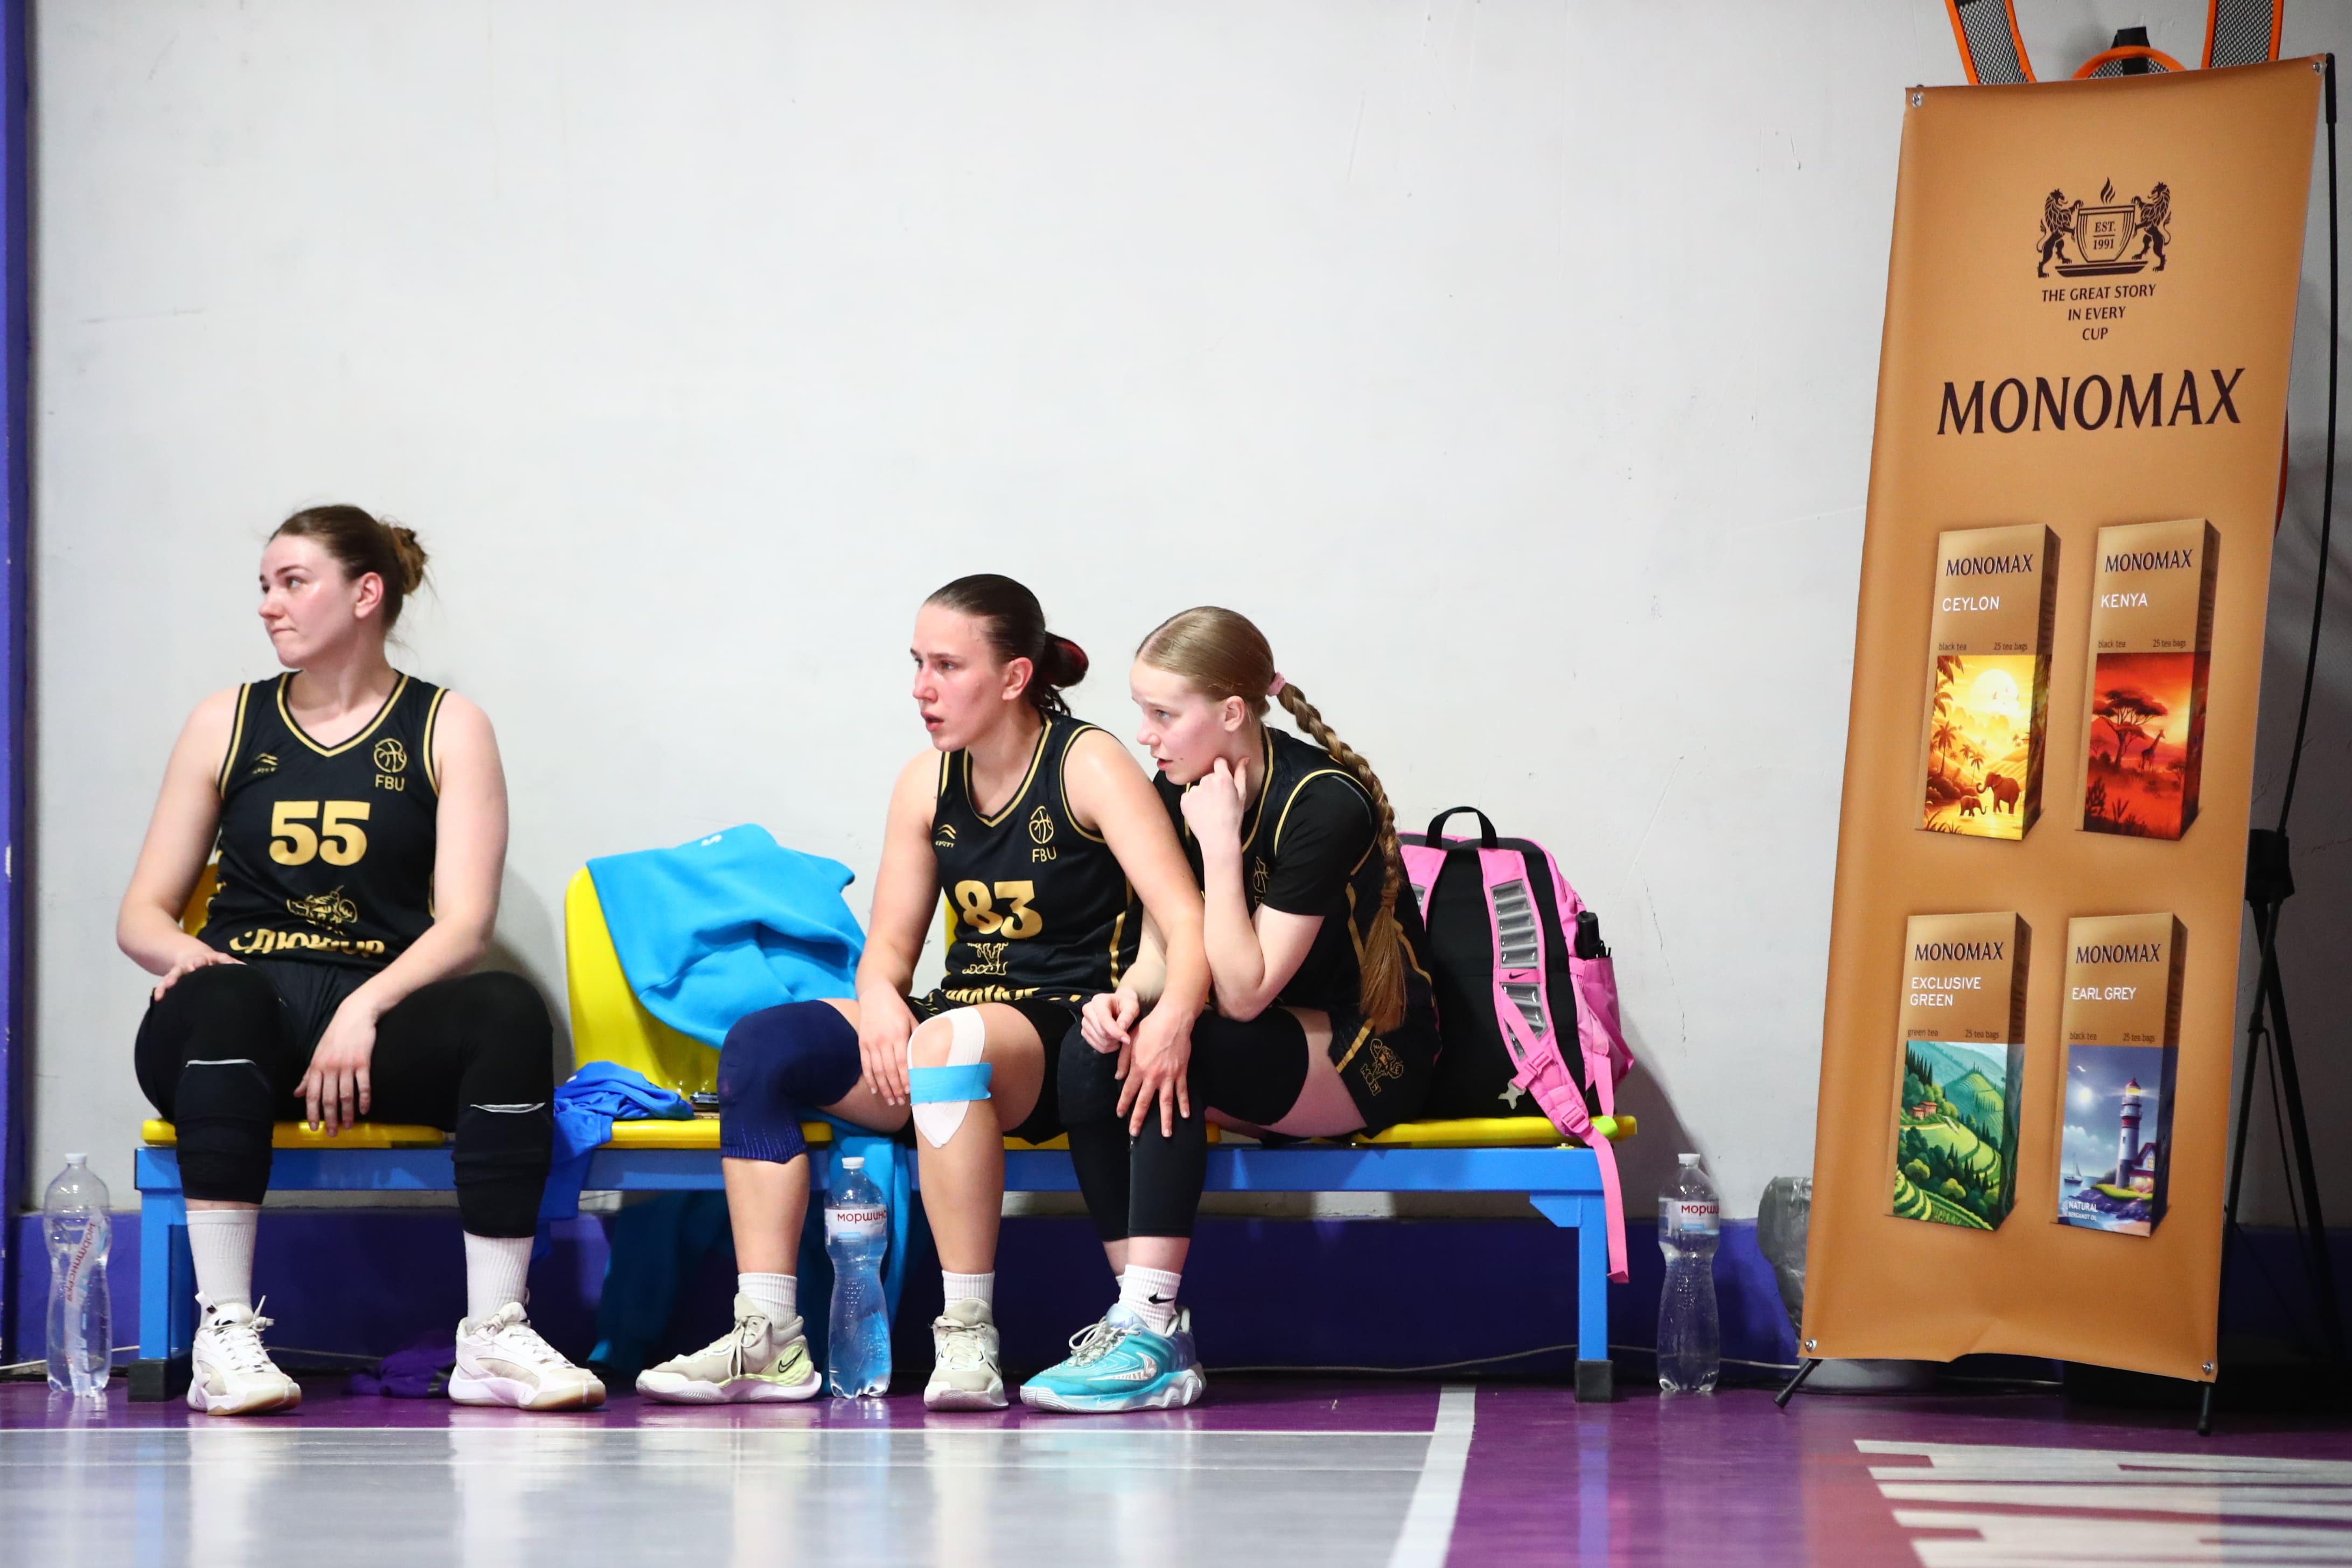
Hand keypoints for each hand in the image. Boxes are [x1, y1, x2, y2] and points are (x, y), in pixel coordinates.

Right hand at [151, 947, 240, 1001]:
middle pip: (196, 962)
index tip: (222, 964)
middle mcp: (197, 962)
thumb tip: (249, 972)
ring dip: (174, 978)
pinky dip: (162, 989)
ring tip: (169, 986)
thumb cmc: (214, 965)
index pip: (220, 959)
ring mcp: (183, 968)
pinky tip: (159, 998)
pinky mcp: (173, 975)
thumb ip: (235, 967)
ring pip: (177, 972)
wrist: (193, 955)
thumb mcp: (225, 964)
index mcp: (214, 959)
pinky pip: (165, 982)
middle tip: (193, 967)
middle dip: (195, 964)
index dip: (222, 962)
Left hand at [297, 996, 380, 1132]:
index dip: (312, 1113)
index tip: (314, 1127)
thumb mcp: (317, 1053)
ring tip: (349, 1126)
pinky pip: (363, 1085)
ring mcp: (347, 1065)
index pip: (312, 1095)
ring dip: (347, 1113)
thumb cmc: (335, 1034)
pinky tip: (365, 1110)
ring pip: (346, 1095)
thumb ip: (308, 1075)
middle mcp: (330, 1067)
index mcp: (317, 1066)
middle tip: (333, 1133)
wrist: (356, 1014)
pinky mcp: (364, 1062)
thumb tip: (297, 1093)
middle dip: (330, 1118)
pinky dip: (364, 1099)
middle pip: (328, 1099)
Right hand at [856, 990, 917, 1106]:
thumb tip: (927, 1057)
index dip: (905, 1079)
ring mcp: (870, 1043)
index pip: (902, 1062)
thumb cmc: (898, 1009)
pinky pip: (865, 1065)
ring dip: (884, 1088)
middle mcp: (883, 1041)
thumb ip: (917, 1038)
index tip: (911, 1091)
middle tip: (902, 1102)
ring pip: (877, 1071)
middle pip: (889, 1070)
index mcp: (898, 1035)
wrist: (875, 994)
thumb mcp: (912, 1019)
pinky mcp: (862, 1044)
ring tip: (891, 1101)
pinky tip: (875, 1090)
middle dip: (896, 1088)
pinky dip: (870, 1079)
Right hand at [1080, 988, 1140, 1053]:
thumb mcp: (1132, 1006)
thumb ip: (1127, 1016)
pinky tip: (1114, 1040)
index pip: (1104, 1020)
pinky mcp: (1084, 1032)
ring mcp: (1084, 1022)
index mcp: (1098, 1000)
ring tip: (1120, 1036)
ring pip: (1099, 1041)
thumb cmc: (1126, 1004)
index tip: (1127, 1040)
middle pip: (1101, 1032)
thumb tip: (1121, 1029)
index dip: (1115, 1032)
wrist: (1119, 1005)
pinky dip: (1107, 1047)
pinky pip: (1096, 1046)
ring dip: (1112, 1043)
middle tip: (1125, 1035)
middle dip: (1115, 1038)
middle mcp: (1088, 1010)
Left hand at [1116, 1003, 1194, 1137]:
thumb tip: (1118, 1076)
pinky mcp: (1181, 1073)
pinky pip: (1183, 1092)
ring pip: (1166, 1102)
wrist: (1172, 1020)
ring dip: (1166, 1120)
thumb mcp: (1129, 1042)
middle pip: (1145, 1102)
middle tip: (1135, 1133)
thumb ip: (1123, 1061)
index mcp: (1138, 1068)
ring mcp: (1168, 1076)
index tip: (1120, 1114)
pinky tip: (1186, 1116)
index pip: (1128, 1092)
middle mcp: (1152, 1076)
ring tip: (1166, 1134)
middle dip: (1139, 1119)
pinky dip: (1185, 1104)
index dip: (1123, 1104)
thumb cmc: (1149, 1028)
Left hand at [1179, 757, 1247, 850]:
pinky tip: (1201, 812)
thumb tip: (1245, 758)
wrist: (1218, 838)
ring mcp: (1194, 790)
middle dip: (1213, 784)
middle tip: (1219, 801)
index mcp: (1222, 778)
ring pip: (1199, 787)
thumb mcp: (1242, 794)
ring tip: (1210, 809)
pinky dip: (1193, 802)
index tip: (1224, 781)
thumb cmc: (1233, 817)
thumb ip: (1241, 774)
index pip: (1219, 762)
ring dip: (1203, 794)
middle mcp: (1206, 780)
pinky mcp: (1184, 800)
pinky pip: (1189, 796)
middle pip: (1209, 776)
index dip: (1222, 770)